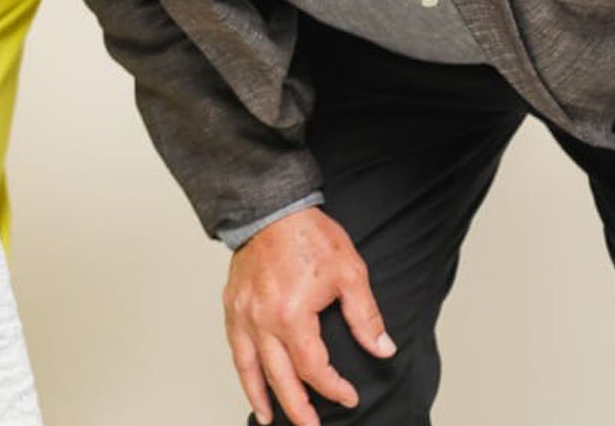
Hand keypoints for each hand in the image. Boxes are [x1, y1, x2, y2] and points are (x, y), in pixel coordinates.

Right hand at [224, 208, 393, 425]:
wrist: (271, 209)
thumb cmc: (308, 236)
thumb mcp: (350, 274)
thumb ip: (366, 317)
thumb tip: (381, 348)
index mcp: (292, 315)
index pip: (312, 367)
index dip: (333, 387)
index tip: (348, 395)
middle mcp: (262, 320)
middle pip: (278, 377)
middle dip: (297, 407)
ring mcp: (242, 313)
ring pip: (248, 366)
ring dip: (259, 395)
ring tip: (268, 418)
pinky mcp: (232, 304)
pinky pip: (234, 345)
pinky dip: (242, 367)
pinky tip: (249, 378)